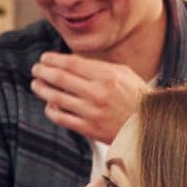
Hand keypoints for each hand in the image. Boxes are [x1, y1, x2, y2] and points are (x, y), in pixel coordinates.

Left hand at [30, 52, 149, 143]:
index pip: (72, 63)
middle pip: (61, 79)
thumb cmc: (136, 96)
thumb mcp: (123, 74)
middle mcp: (98, 93)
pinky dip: (51, 110)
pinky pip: (61, 118)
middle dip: (43, 72)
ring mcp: (92, 112)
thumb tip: (71, 61)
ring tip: (36, 84)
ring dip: (42, 89)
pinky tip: (49, 105)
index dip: (53, 60)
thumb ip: (98, 66)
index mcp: (108, 76)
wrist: (150, 125)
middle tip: (36, 69)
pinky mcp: (88, 129)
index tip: (44, 58)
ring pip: (57, 98)